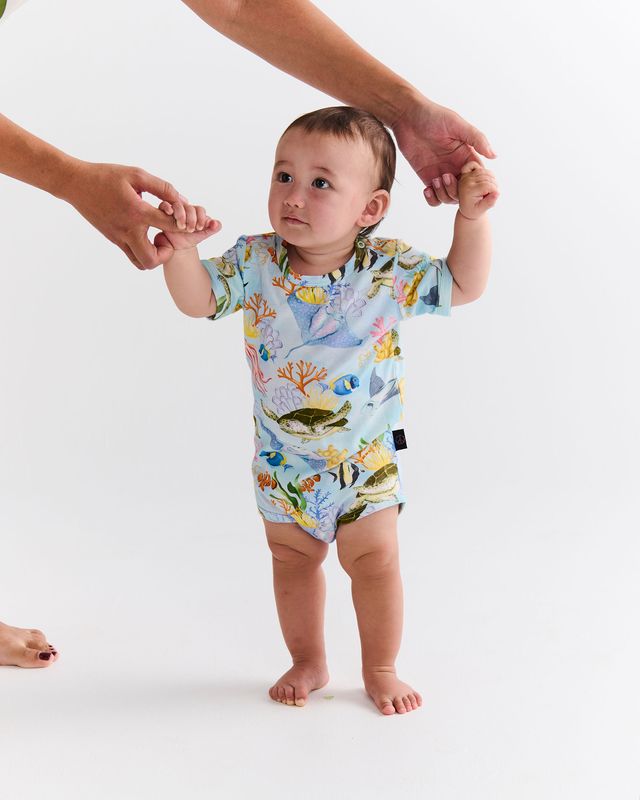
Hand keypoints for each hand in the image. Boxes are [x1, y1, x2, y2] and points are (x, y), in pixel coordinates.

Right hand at [62, 161, 184, 269]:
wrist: (76, 184)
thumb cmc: (106, 176)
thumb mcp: (136, 175)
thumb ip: (162, 187)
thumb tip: (181, 200)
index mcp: (136, 212)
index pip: (170, 225)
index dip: (183, 224)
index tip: (184, 220)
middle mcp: (128, 230)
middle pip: (154, 259)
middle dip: (167, 252)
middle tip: (167, 236)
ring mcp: (119, 238)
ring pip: (142, 263)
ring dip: (155, 255)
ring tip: (157, 238)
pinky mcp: (114, 240)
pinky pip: (133, 256)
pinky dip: (143, 252)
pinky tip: (145, 235)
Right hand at [153, 197, 220, 262]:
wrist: (178, 246)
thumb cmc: (191, 237)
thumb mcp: (204, 234)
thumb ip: (212, 228)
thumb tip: (217, 223)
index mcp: (196, 212)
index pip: (200, 209)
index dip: (201, 218)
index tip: (200, 228)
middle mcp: (185, 208)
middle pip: (189, 207)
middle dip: (191, 219)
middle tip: (190, 229)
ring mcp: (174, 209)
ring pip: (178, 205)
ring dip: (181, 215)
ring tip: (182, 227)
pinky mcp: (164, 212)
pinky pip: (164, 204)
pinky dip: (167, 207)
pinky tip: (170, 213)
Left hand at [391, 94, 495, 206]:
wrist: (407, 117)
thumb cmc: (433, 116)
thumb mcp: (458, 125)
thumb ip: (477, 139)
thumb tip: (494, 155)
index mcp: (466, 155)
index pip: (477, 177)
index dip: (474, 183)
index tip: (465, 177)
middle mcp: (455, 167)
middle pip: (464, 192)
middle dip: (457, 190)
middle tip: (446, 176)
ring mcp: (441, 174)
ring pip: (450, 198)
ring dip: (444, 194)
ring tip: (435, 179)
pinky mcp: (427, 178)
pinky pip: (434, 198)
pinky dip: (432, 199)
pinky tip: (427, 188)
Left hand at [457, 161, 498, 219]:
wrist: (466, 208)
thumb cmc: (474, 210)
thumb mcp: (481, 210)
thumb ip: (489, 202)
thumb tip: (497, 193)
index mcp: (469, 190)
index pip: (489, 186)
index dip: (495, 191)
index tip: (492, 198)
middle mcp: (466, 181)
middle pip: (489, 178)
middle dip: (494, 186)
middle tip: (491, 194)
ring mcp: (466, 176)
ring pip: (486, 172)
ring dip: (492, 180)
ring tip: (489, 189)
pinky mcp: (465, 172)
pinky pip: (475, 164)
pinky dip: (482, 170)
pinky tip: (484, 179)